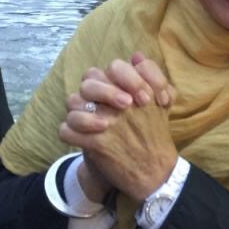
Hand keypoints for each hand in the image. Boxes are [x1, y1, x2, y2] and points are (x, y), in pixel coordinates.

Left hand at [60, 60, 177, 202]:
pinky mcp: (96, 144)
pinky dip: (69, 132)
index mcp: (137, 91)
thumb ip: (151, 76)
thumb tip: (137, 56)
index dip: (113, 76)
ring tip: (85, 119)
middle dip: (91, 91)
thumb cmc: (156, 134)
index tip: (121, 91)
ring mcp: (107, 124)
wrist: (155, 172)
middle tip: (99, 105)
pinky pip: (66, 130)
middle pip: (90, 82)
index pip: (114, 66)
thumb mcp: (162, 102)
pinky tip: (78, 135)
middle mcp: (121, 104)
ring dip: (76, 111)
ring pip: (73, 104)